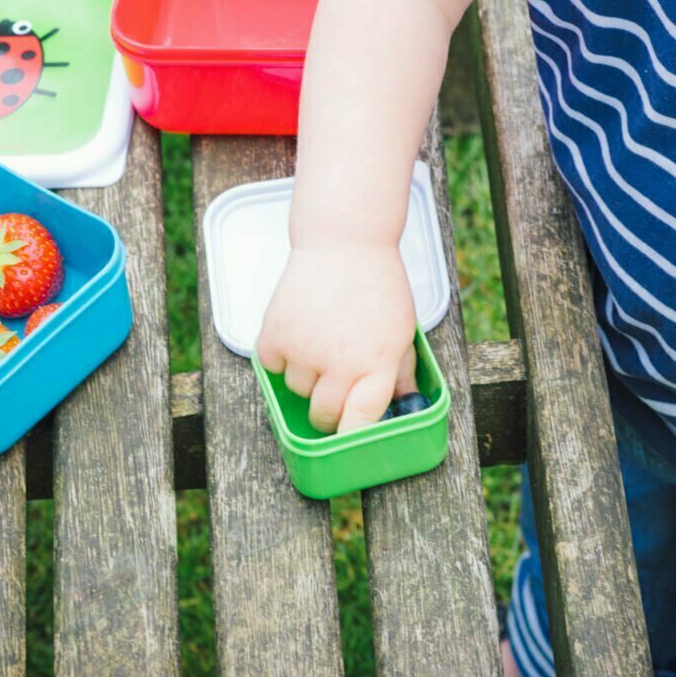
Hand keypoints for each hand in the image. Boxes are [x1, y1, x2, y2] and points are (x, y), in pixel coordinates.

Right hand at [257, 243, 417, 433]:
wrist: (344, 242)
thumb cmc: (378, 284)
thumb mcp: (402, 328)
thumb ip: (399, 370)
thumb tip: (402, 405)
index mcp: (377, 363)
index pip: (360, 421)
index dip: (352, 435)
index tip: (348, 434)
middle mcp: (341, 362)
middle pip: (324, 415)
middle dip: (327, 413)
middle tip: (331, 395)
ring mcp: (305, 349)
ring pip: (296, 390)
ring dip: (305, 377)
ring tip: (318, 345)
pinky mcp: (276, 333)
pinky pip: (272, 366)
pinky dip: (281, 357)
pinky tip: (298, 334)